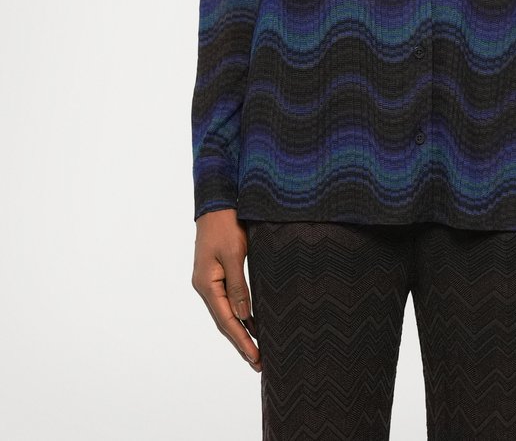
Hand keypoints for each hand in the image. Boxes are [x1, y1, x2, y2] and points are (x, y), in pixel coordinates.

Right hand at [192, 208, 260, 371]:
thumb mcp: (233, 254)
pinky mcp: (217, 274)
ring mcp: (210, 281)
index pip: (226, 320)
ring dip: (241, 331)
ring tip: (257, 350)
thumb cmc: (225, 225)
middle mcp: (206, 286)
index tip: (256, 357)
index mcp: (207, 284)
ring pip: (226, 313)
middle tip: (259, 363)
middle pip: (225, 321)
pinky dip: (240, 314)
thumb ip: (238, 286)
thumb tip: (243, 316)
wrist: (216, 203)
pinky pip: (228, 300)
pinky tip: (251, 322)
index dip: (242, 340)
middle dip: (242, 342)